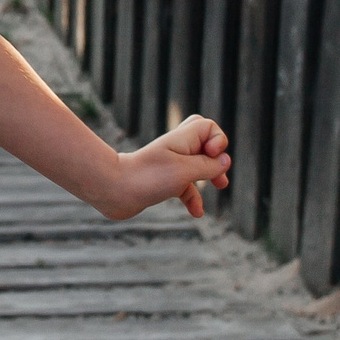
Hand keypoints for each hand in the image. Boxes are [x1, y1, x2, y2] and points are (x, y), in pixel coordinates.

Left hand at [98, 114, 230, 220]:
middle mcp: (176, 149)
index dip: (218, 140)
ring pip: (196, 164)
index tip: (211, 155)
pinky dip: (193, 197)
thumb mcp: (185, 171)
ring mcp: (169, 165)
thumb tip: (225, 161)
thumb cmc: (148, 178)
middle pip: (203, 140)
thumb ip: (208, 165)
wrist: (113, 190)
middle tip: (220, 170)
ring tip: (220, 186)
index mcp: (181, 139)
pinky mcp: (162, 181)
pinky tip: (196, 213)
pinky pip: (185, 186)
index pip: (208, 127)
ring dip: (209, 174)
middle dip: (216, 155)